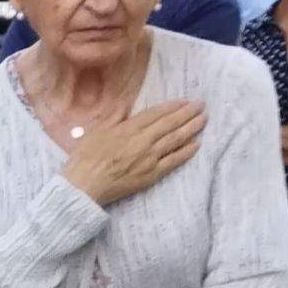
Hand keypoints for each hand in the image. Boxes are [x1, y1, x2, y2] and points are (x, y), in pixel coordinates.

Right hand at [59, 99, 206, 207]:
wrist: (84, 186)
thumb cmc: (84, 158)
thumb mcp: (94, 131)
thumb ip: (113, 116)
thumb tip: (126, 104)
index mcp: (128, 128)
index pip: (156, 113)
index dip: (173, 106)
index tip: (185, 101)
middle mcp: (143, 141)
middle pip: (170, 124)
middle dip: (188, 113)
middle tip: (201, 106)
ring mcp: (150, 158)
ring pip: (176, 140)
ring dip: (192, 128)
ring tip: (203, 120)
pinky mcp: (152, 174)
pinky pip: (174, 161)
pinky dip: (186, 152)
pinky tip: (196, 145)